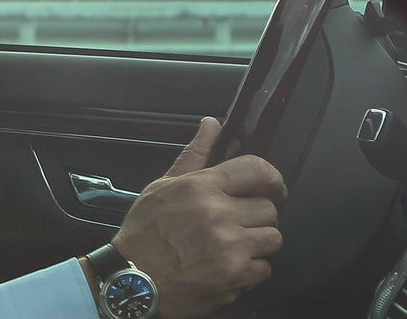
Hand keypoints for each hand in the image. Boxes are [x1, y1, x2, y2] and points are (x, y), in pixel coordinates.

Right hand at [110, 117, 286, 317]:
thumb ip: (195, 154)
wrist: (133, 280)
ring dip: (257, 242)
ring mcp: (229, 247)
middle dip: (256, 214)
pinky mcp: (235, 276)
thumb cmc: (145, 233)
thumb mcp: (163, 185)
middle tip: (236, 222)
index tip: (273, 186)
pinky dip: (251, 269)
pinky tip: (227, 265)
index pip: (257, 169)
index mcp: (201, 187)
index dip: (272, 178)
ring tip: (232, 245)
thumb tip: (211, 125)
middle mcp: (218, 215)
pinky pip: (265, 268)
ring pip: (272, 238)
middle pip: (269, 208)